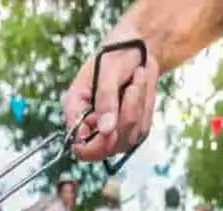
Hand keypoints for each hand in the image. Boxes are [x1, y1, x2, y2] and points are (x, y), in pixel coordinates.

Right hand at [62, 29, 160, 160]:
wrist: (135, 49)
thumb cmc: (115, 54)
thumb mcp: (107, 70)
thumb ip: (105, 100)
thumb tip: (106, 130)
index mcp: (76, 112)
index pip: (81, 149)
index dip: (95, 144)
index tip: (109, 125)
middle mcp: (93, 127)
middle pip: (109, 146)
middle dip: (124, 116)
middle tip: (132, 87)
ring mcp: (115, 132)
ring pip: (129, 135)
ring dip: (138, 103)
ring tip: (138, 75)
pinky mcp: (135, 130)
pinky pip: (143, 127)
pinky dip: (145, 104)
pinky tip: (141, 84)